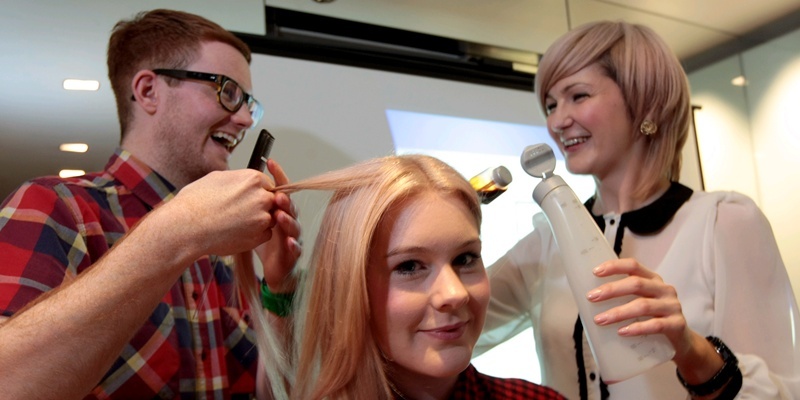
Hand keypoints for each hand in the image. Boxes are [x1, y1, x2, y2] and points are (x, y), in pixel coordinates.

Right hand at [158, 168, 277, 256]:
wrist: (185, 227)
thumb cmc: (195, 202)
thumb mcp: (217, 178)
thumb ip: (238, 179)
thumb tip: (244, 181)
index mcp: (253, 179)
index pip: (267, 184)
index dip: (257, 191)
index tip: (247, 198)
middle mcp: (262, 197)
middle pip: (271, 201)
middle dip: (260, 206)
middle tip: (240, 211)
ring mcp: (262, 218)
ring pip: (269, 218)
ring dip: (258, 220)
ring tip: (234, 222)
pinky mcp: (258, 237)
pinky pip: (264, 234)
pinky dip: (254, 235)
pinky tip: (236, 232)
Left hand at [256, 159, 301, 291]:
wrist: (269, 267)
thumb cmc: (257, 240)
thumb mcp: (246, 217)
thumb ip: (244, 200)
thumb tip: (233, 177)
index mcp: (277, 209)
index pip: (279, 188)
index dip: (277, 175)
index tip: (270, 162)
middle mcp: (287, 220)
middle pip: (289, 206)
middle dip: (284, 199)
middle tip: (276, 195)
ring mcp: (292, 237)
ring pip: (294, 226)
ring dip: (288, 220)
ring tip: (280, 216)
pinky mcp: (292, 255)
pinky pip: (296, 249)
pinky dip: (293, 245)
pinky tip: (288, 242)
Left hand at [586, 258, 693, 353]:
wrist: (681, 343)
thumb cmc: (654, 319)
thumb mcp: (640, 304)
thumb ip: (623, 298)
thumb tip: (591, 300)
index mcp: (653, 280)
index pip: (633, 265)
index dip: (614, 266)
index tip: (595, 272)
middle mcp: (664, 289)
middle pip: (636, 284)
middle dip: (611, 290)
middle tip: (591, 297)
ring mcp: (673, 306)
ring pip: (643, 306)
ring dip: (618, 313)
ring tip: (600, 320)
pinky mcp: (677, 325)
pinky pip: (655, 325)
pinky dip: (637, 328)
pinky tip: (622, 332)